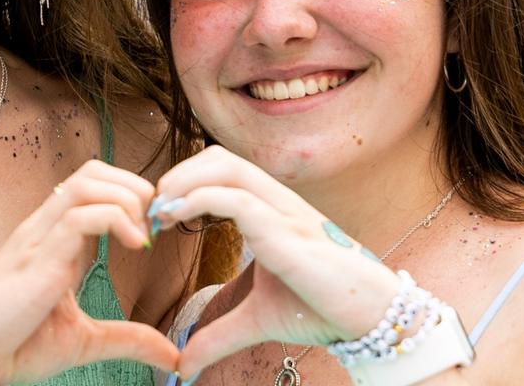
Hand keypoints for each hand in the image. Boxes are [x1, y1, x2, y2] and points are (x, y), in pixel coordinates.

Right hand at [0, 159, 178, 383]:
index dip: (131, 196)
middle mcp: (46, 228)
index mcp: (56, 238)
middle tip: (154, 226)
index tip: (154, 231)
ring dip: (126, 198)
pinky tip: (134, 245)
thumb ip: (129, 339)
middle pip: (92, 172)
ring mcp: (40, 238)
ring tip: (144, 233)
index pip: (95, 185)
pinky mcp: (38, 257)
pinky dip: (115, 219)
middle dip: (134, 188)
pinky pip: (78, 216)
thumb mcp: (87, 340)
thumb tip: (172, 356)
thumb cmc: (18, 344)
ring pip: (86, 183)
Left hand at [152, 146, 401, 380]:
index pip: (223, 169)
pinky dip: (199, 200)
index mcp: (272, 210)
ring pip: (227, 168)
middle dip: (180, 174)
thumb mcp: (256, 321)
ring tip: (160, 211)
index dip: (186, 181)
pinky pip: (239, 200)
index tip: (159, 213)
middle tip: (153, 208)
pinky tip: (177, 218)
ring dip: (184, 182)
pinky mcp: (288, 234)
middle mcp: (278, 202)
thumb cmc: (322, 309)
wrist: (370, 319)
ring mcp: (284, 213)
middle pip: (220, 158)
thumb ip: (217, 337)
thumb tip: (181, 366)